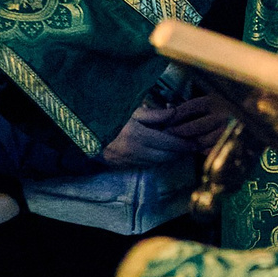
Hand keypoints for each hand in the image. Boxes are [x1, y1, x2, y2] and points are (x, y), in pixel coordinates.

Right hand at [102, 95, 232, 166]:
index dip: (185, 144)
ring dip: (168, 156)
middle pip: (165, 157)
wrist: (80, 129)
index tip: (196, 142)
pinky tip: (159, 151)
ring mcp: (125, 161)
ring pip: (156, 162)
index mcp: (137, 137)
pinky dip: (154, 159)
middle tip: (190, 145)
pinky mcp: (119, 165)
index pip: (169, 144)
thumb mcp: (131, 111)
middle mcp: (133, 152)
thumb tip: (175, 114)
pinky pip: (144, 164)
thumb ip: (155, 115)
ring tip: (177, 148)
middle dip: (179, 152)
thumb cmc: (108, 115)